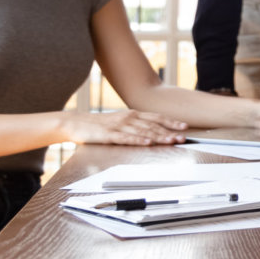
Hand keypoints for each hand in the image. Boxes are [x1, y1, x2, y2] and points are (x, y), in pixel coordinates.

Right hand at [63, 110, 188, 145]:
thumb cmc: (100, 125)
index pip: (156, 117)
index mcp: (132, 115)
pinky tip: (147, 143)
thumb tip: (153, 133)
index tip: (184, 127)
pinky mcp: (108, 135)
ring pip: (142, 132)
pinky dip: (138, 141)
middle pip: (153, 125)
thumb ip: (136, 126)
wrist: (75, 123)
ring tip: (171, 141)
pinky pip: (126, 138)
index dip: (171, 122)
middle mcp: (128, 118)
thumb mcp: (121, 122)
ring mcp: (118, 126)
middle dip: (169, 131)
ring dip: (158, 137)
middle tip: (183, 137)